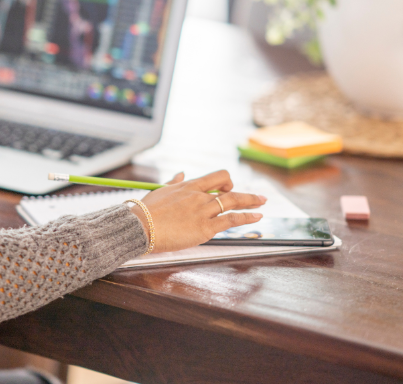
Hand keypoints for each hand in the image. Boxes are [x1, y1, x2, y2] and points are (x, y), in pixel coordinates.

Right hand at [128, 170, 266, 252]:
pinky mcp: (205, 228)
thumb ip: (173, 182)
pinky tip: (256, 217)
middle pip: (229, 188)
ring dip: (251, 202)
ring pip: (233, 202)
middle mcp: (199, 195)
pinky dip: (246, 217)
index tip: (231, 187)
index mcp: (188, 185)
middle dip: (246, 193)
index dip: (226, 182)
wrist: (140, 226)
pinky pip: (231, 220)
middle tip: (260, 197)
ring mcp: (203, 211)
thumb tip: (181, 173)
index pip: (215, 177)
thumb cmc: (146, 211)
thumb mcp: (160, 191)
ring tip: (263, 204)